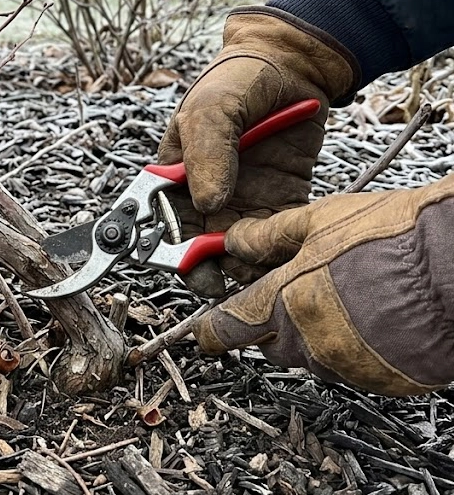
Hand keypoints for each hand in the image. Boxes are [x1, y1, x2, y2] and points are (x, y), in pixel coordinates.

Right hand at [157, 6, 356, 295]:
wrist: (294, 65)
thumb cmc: (238, 79)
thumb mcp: (211, 108)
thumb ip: (206, 153)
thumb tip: (207, 203)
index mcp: (173, 175)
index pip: (159, 220)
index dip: (164, 247)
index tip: (180, 261)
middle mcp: (203, 194)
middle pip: (194, 246)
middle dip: (203, 268)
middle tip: (217, 277)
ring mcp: (242, 202)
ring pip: (234, 251)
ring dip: (241, 266)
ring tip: (253, 269)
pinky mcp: (280, 203)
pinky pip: (274, 238)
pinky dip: (276, 253)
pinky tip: (280, 256)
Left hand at [193, 176, 453, 395]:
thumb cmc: (396, 237)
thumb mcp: (319, 221)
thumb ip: (268, 236)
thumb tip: (234, 241)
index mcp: (285, 303)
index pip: (228, 329)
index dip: (212, 330)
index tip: (206, 331)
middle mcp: (311, 343)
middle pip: (271, 341)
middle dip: (274, 319)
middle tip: (299, 286)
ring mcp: (349, 367)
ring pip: (312, 354)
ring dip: (315, 331)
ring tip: (349, 292)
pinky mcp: (384, 382)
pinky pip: (352, 367)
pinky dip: (353, 346)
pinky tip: (374, 315)